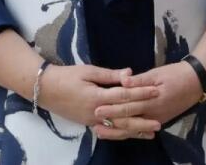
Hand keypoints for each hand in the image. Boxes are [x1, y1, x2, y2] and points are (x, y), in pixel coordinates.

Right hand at [39, 64, 161, 137]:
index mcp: (97, 97)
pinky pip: (109, 131)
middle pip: (124, 117)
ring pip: (118, 128)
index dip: (141, 93)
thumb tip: (130, 74)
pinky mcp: (89, 124)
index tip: (156, 90)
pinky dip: (122, 133)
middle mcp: (97, 113)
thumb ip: (110, 75)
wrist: (46, 89)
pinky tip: (131, 133)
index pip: (125, 96)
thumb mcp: (88, 71)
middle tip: (160, 120)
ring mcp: (92, 121)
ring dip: (135, 130)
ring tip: (151, 132)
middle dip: (143, 117)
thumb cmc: (67, 76)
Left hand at [94, 62, 202, 130]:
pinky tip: (119, 132)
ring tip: (101, 131)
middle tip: (95, 123)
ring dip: (117, 131)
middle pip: (128, 120)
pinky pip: (141, 129)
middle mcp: (153, 113)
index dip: (112, 108)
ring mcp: (156, 119)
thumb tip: (123, 81)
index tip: (97, 108)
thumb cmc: (175, 74)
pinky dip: (129, 132)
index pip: (128, 106)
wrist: (195, 83)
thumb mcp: (157, 73)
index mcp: (151, 100)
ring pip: (133, 128)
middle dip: (111, 121)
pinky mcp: (159, 120)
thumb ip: (139, 80)